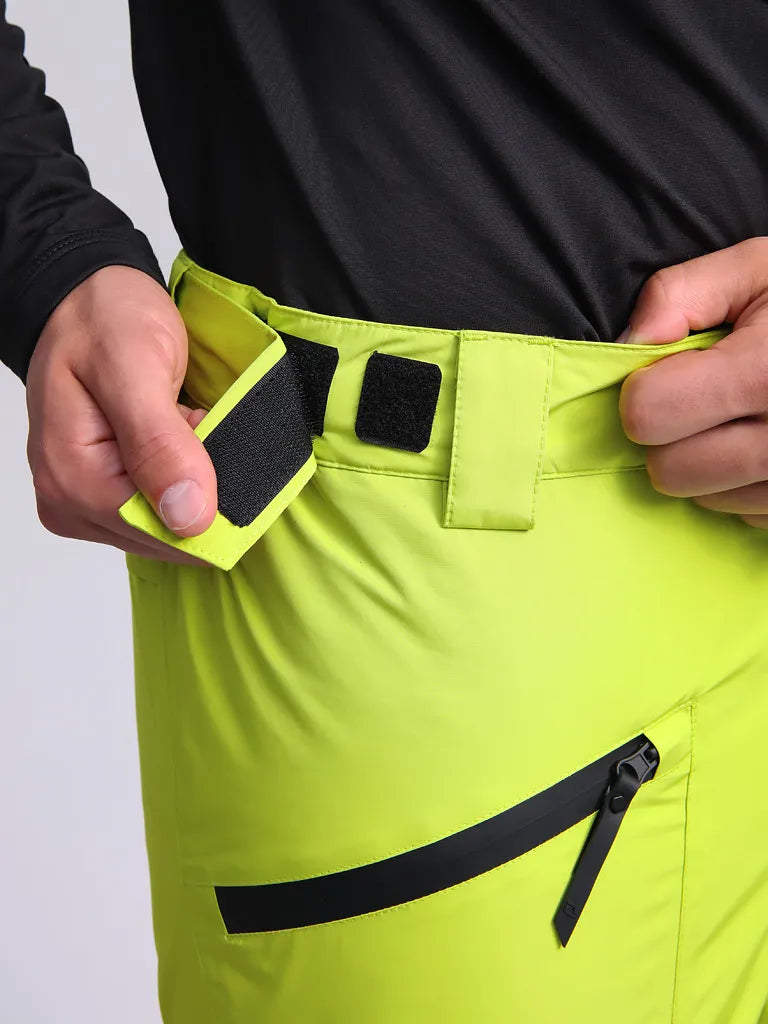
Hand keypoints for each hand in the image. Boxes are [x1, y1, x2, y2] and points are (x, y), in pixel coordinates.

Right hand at [26, 265, 216, 562]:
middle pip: (167, 535)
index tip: (223, 447)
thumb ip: (159, 443)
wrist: (86, 297)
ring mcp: (86, 501)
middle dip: (204, 491)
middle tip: (203, 425)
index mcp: (72, 478)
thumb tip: (188, 516)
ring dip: (198, 483)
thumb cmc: (102, 318)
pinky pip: (163, 507)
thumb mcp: (134, 365)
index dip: (212, 504)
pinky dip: (187, 478)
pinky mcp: (105, 494)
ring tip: (191, 426)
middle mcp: (71, 501)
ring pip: (171, 524)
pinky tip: (186, 443)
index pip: (163, 533)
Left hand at [618, 237, 767, 527]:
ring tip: (746, 421)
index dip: (647, 391)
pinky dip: (747, 488)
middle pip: (670, 471)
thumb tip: (627, 342)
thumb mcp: (758, 270)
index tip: (670, 376)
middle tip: (704, 404)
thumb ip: (680, 295)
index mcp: (765, 372)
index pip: (649, 413)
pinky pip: (749, 518)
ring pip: (707, 500)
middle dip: (672, 437)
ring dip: (710, 468)